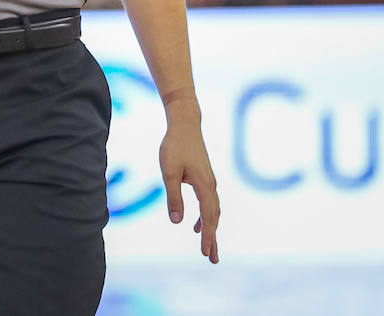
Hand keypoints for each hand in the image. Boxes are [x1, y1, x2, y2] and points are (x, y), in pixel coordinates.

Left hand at [159, 100, 220, 263]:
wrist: (185, 124)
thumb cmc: (174, 146)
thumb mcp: (169, 172)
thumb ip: (173, 196)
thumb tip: (176, 221)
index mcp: (204, 187)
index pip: (208, 218)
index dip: (207, 237)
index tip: (205, 253)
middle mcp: (211, 187)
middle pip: (214, 218)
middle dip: (213, 239)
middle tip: (212, 259)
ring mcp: (209, 182)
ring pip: (213, 211)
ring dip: (210, 229)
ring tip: (207, 247)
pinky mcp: (204, 178)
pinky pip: (208, 203)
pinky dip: (206, 216)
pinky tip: (196, 223)